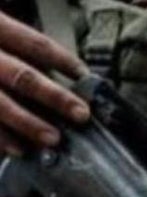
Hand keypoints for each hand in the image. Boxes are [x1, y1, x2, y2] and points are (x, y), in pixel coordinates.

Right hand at [0, 11, 89, 155]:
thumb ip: (15, 45)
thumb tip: (54, 70)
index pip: (33, 44)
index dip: (62, 60)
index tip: (84, 75)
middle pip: (21, 76)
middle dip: (54, 97)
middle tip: (81, 114)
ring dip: (28, 123)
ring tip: (53, 139)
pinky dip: (0, 138)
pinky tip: (18, 149)